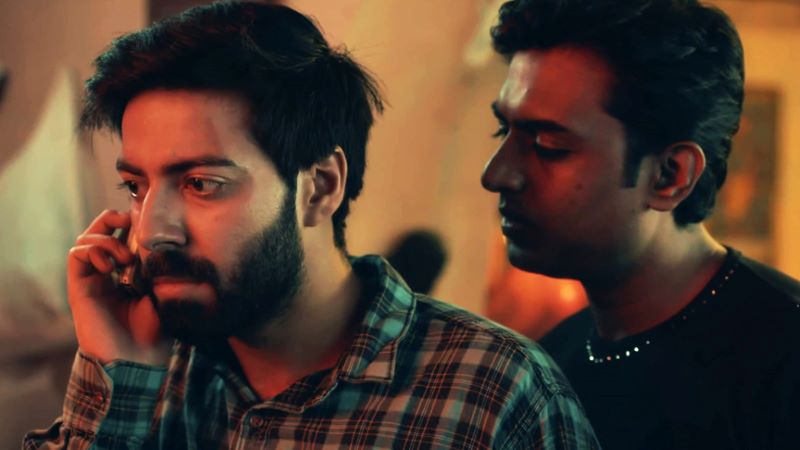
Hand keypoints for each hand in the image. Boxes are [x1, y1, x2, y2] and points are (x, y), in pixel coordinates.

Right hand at [67, 209, 169, 365]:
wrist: (138, 360)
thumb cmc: (156, 332)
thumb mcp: (165, 293)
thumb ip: (160, 268)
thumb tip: (170, 242)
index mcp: (128, 274)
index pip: (122, 235)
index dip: (131, 223)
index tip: (149, 224)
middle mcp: (107, 275)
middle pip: (100, 231)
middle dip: (114, 219)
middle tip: (130, 223)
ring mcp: (92, 281)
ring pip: (86, 239)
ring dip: (106, 239)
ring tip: (125, 258)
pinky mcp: (79, 288)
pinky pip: (76, 255)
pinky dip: (92, 249)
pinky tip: (110, 265)